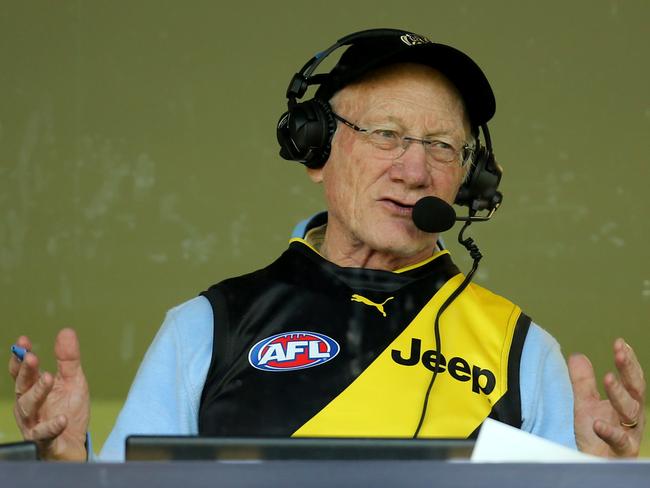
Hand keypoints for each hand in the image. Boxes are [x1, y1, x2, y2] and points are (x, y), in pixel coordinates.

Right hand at [8, 328, 89, 460]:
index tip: (22, 341)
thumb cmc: (68, 411)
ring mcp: (34, 424)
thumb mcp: (73, 381)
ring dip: (37, 392)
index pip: (23, 372)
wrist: (74, 444)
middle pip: (22, 388)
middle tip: (31, 357)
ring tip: (49, 378)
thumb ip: (68, 359)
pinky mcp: (45, 441)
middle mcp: (29, 406)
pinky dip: (52, 426)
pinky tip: (62, 419)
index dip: (20, 357)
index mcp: (33, 390)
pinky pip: (45, 434)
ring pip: (29, 408)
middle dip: (25, 372)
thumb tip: (66, 331)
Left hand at [569, 338, 644, 456]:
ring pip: (630, 413)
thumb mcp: (585, 404)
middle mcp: (632, 417)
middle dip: (629, 371)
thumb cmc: (595, 435)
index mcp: (627, 403)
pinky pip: (618, 441)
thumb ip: (583, 382)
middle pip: (636, 391)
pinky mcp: (620, 452)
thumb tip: (578, 356)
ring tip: (608, 378)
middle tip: (619, 352)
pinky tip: (597, 423)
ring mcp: (629, 434)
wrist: (594, 463)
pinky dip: (609, 431)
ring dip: (620, 394)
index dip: (628, 361)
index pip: (631, 378)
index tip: (620, 342)